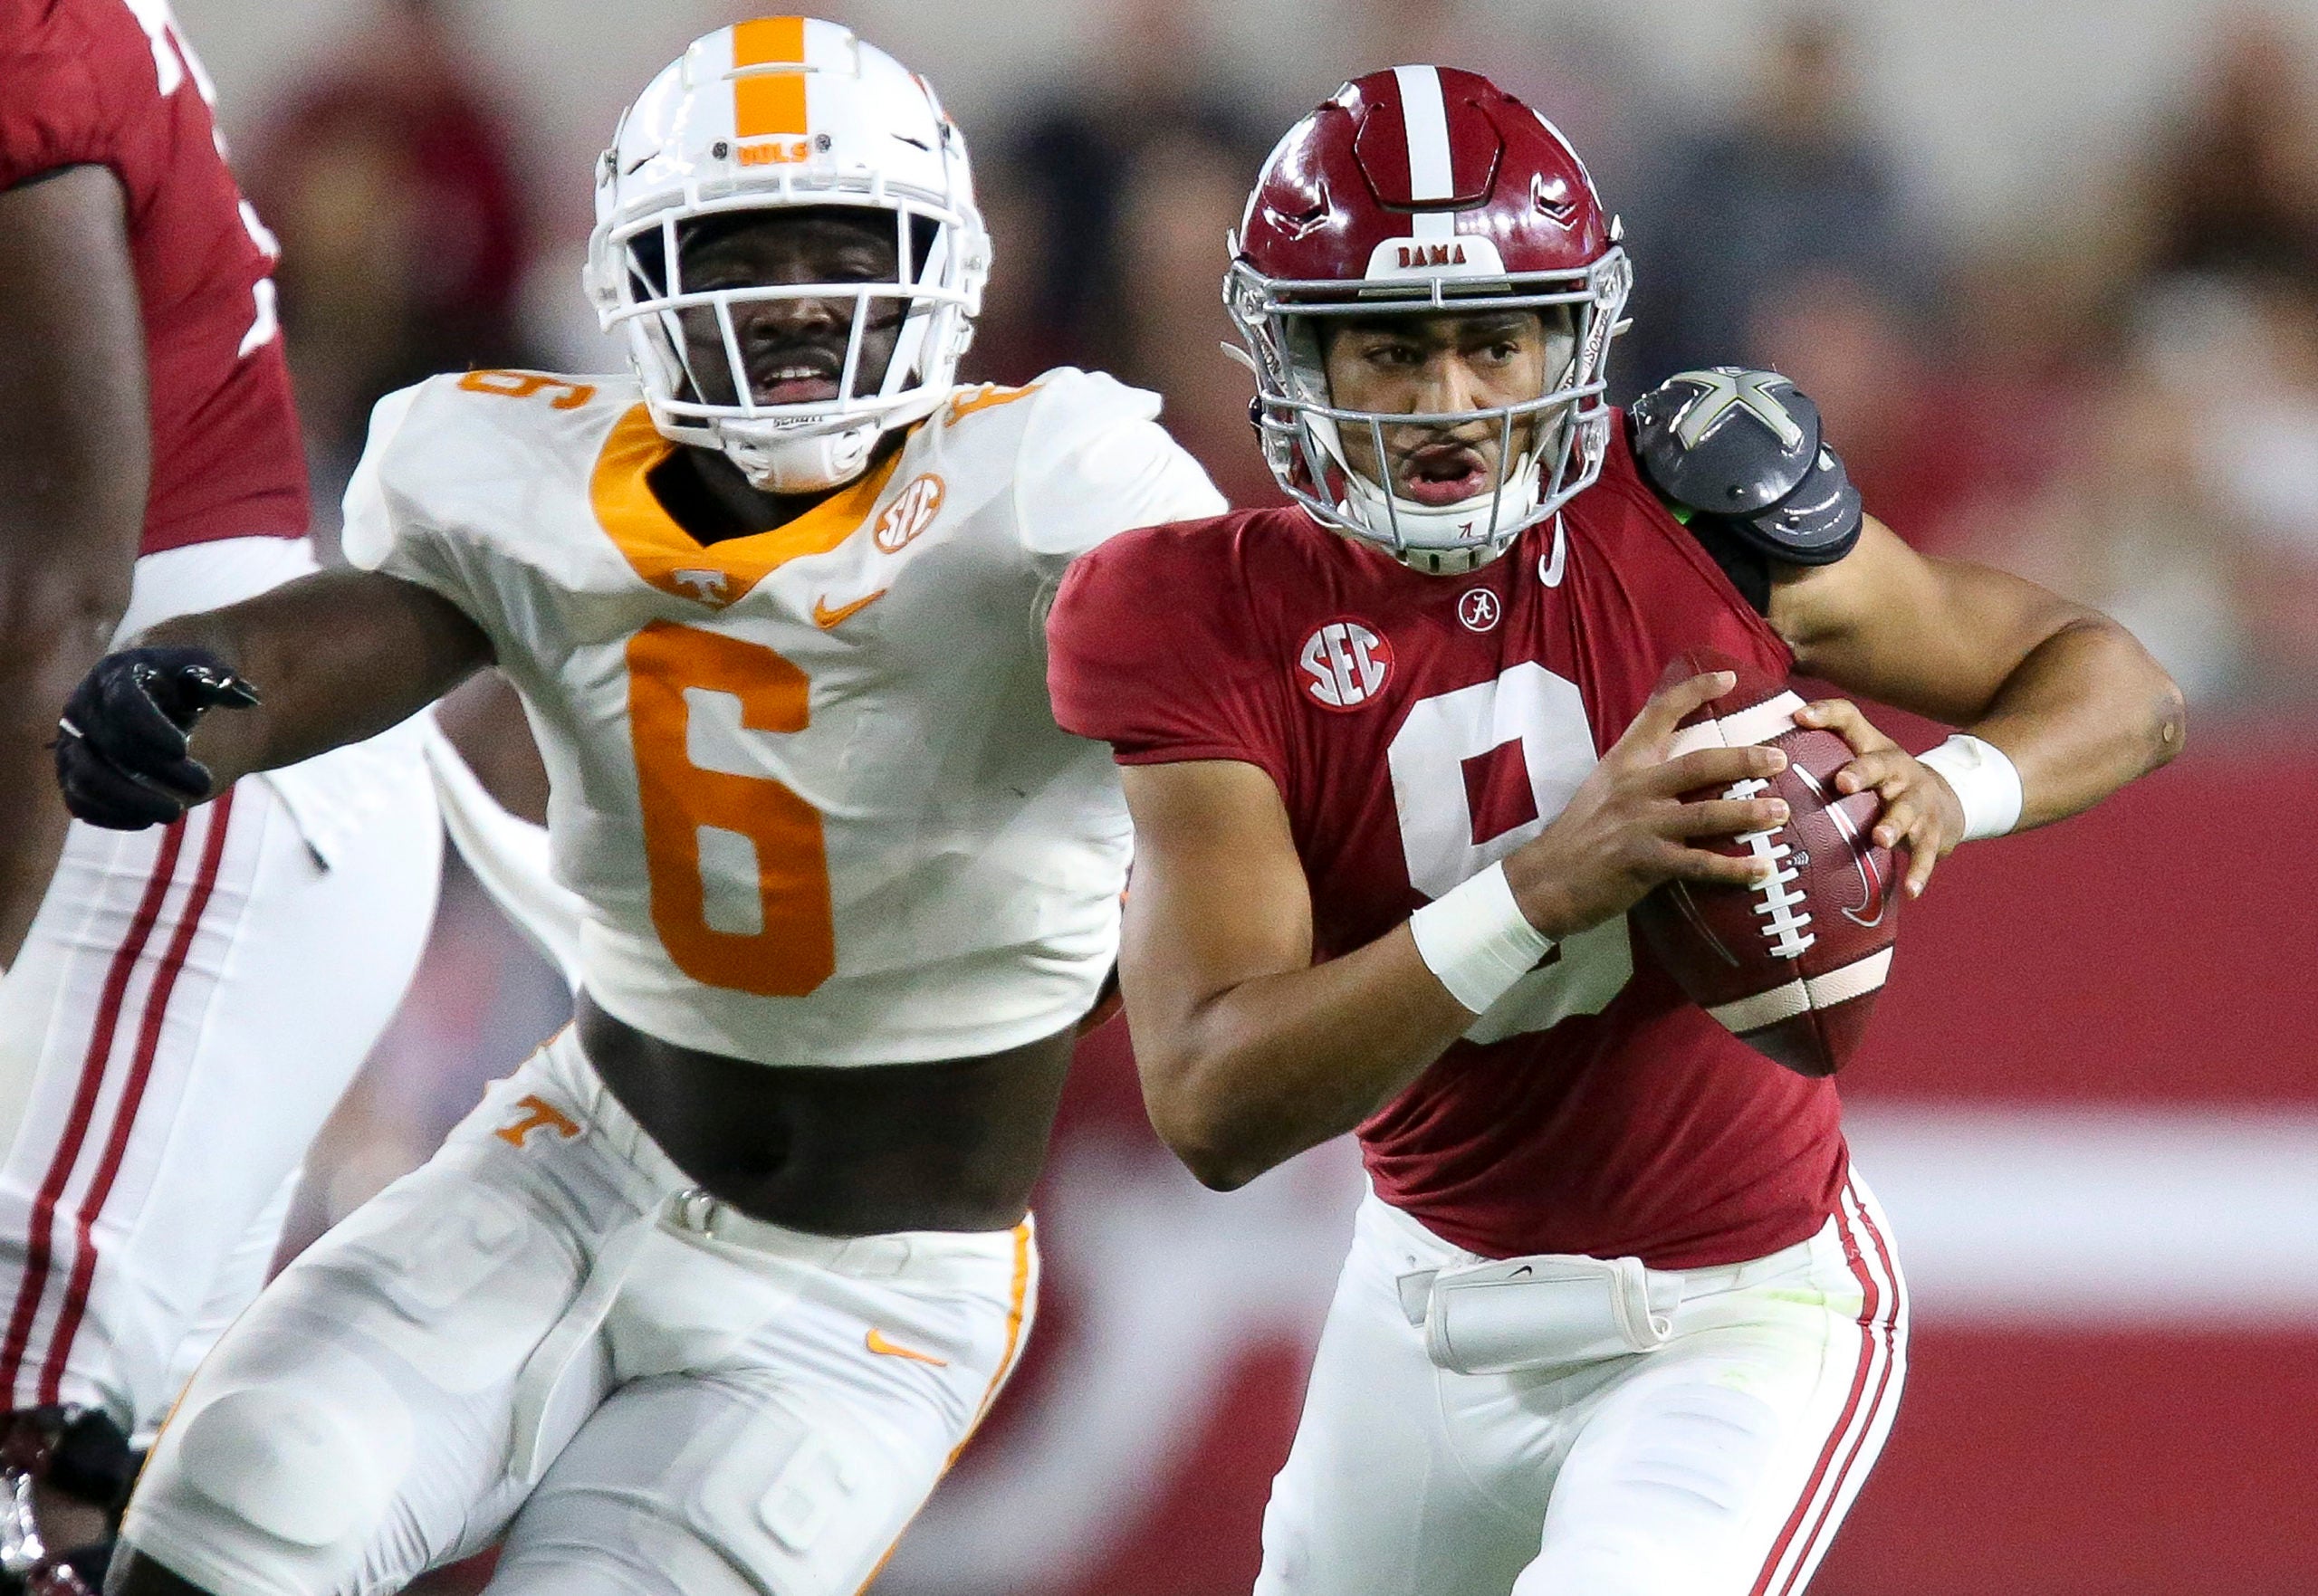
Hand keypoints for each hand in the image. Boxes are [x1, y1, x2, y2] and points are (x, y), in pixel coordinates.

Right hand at [54, 646, 259, 829]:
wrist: (154, 696)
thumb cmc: (183, 682)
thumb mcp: (205, 669)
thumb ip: (223, 678)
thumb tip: (248, 697)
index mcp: (114, 675)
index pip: (123, 703)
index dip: (149, 728)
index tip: (182, 750)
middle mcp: (83, 708)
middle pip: (111, 745)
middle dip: (159, 770)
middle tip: (205, 783)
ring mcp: (73, 743)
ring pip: (86, 779)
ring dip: (131, 801)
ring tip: (175, 812)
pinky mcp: (72, 774)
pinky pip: (80, 802)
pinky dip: (111, 816)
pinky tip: (148, 820)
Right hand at [1504, 670, 1792, 940]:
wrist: (1543, 880)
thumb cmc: (1577, 836)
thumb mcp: (1602, 789)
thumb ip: (1638, 774)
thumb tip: (1680, 767)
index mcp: (1624, 763)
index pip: (1659, 715)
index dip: (1695, 692)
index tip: (1729, 679)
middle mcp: (1634, 787)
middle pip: (1699, 764)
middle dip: (1744, 759)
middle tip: (1779, 759)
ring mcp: (1640, 824)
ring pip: (1706, 813)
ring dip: (1749, 812)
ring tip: (1781, 812)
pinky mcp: (1644, 862)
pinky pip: (1699, 863)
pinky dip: (1734, 868)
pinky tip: (1761, 870)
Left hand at [1792, 698, 1962, 897]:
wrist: (1945, 800)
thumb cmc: (1882, 780)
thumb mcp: (1859, 757)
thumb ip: (1818, 750)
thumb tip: (1758, 749)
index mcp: (1872, 749)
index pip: (1849, 719)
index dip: (1826, 714)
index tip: (1799, 718)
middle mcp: (1897, 770)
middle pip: (1880, 766)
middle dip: (1861, 774)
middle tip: (1842, 784)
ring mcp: (1918, 802)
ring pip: (1906, 811)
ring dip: (1893, 824)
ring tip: (1879, 838)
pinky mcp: (1934, 833)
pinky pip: (1926, 854)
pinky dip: (1918, 872)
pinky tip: (1910, 891)